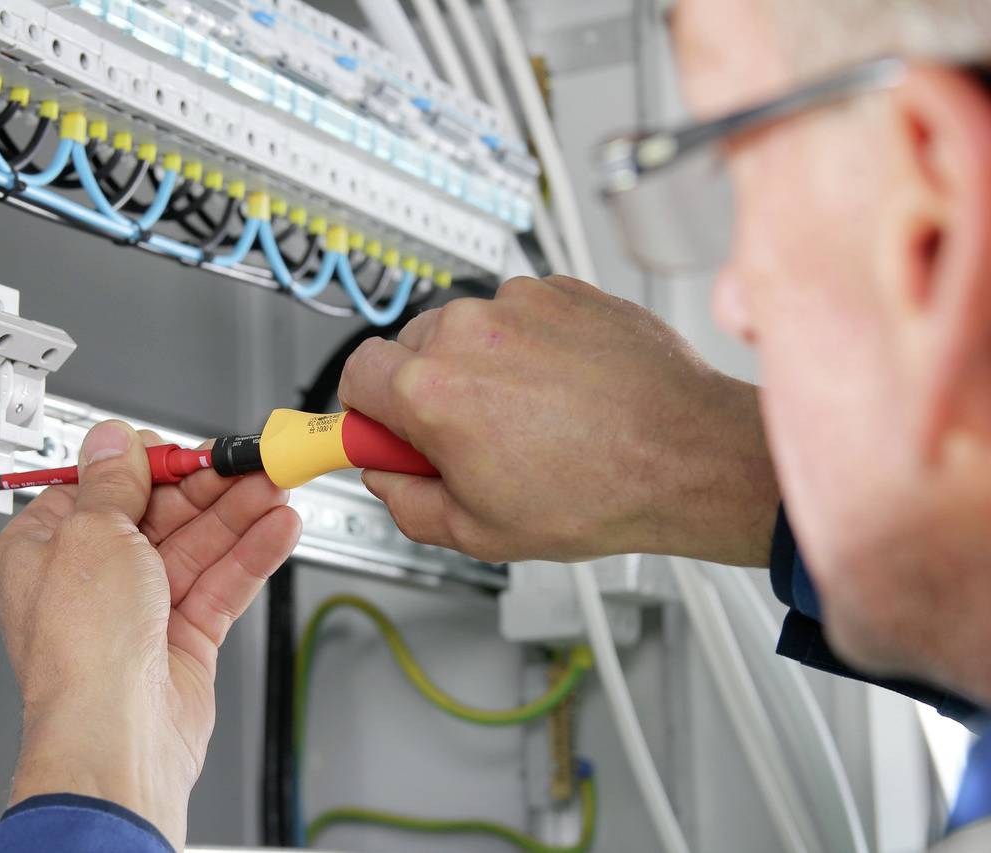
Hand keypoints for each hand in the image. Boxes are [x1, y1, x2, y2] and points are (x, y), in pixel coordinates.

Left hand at [0, 420, 300, 847]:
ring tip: (275, 484)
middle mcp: (89, 580)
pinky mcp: (181, 637)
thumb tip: (112, 439)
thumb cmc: (80, 650)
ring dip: (238, 513)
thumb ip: (113, 481)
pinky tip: (277, 527)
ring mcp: (138, 610)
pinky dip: (250, 554)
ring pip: (196, 546)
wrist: (117, 735)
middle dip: (206, 487)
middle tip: (248, 461)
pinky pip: (220, 583)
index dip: (145, 465)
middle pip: (157, 514)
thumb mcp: (91, 534)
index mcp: (43, 551)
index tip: (183, 448)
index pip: (99, 489)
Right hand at [338, 275, 778, 565]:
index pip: (353, 375)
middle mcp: (468, 331)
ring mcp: (518, 304)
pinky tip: (561, 389)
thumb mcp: (479, 532)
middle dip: (424, 390)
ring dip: (479, 364)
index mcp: (431, 390)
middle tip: (466, 437)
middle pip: (408, 348)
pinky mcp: (562, 289)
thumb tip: (386, 477)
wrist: (689, 454)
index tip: (383, 430)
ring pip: (466, 329)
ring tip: (528, 416)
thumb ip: (405, 503)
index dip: (366, 411)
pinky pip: (519, 314)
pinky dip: (528, 345)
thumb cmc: (600, 491)